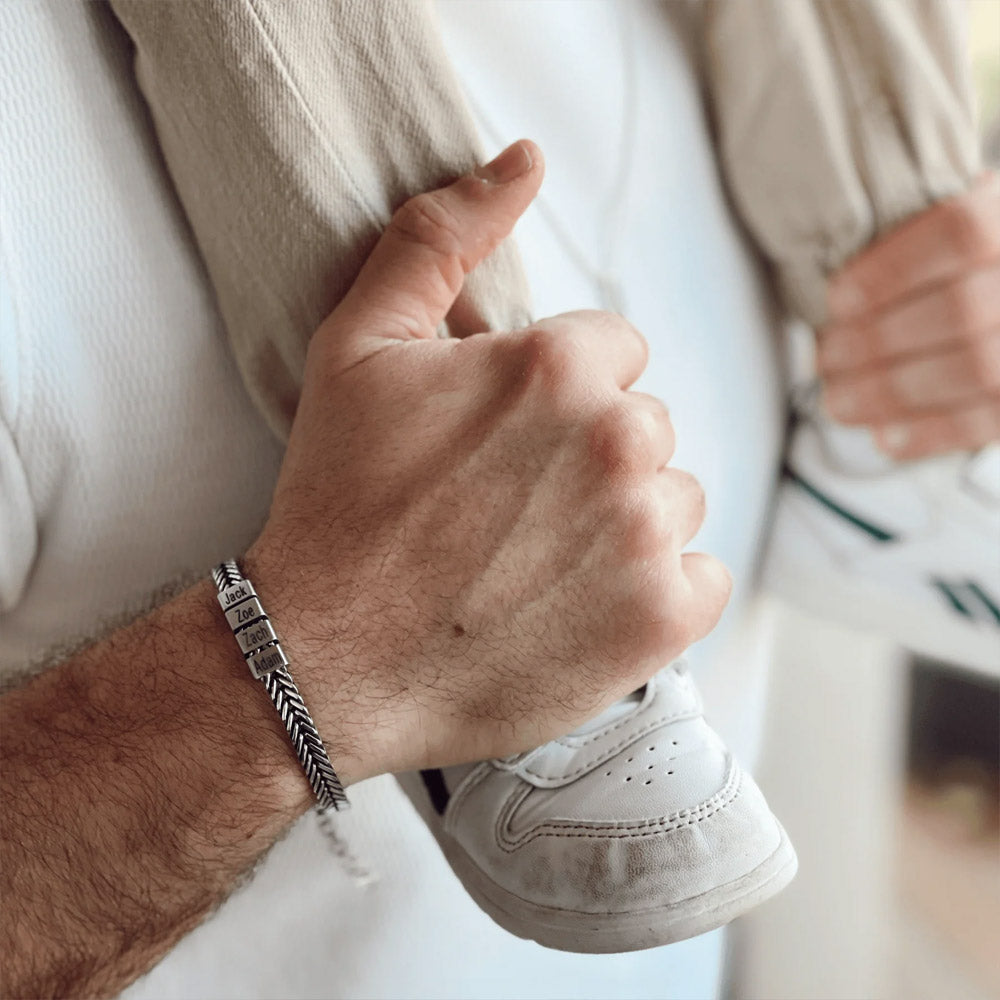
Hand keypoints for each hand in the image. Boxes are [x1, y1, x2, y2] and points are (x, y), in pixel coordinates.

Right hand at [246, 141, 729, 782]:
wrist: (328, 659)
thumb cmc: (340, 505)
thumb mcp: (360, 347)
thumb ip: (440, 237)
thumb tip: (521, 161)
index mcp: (558, 367)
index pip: (615, 351)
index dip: (556, 396)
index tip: (505, 443)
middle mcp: (619, 442)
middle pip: (647, 425)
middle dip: (591, 456)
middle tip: (512, 509)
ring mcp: (648, 537)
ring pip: (675, 500)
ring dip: (623, 522)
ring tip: (539, 559)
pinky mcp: (662, 622)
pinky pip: (701, 577)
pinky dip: (656, 591)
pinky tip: (583, 603)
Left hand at [819, 172, 999, 459]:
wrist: (980, 309)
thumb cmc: (939, 275)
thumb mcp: (929, 230)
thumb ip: (891, 238)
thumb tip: (834, 292)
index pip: (960, 233)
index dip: (892, 270)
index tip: (837, 300)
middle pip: (959, 309)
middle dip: (877, 341)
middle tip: (827, 357)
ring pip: (976, 367)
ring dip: (889, 389)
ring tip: (839, 398)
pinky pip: (984, 422)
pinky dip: (930, 432)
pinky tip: (884, 436)